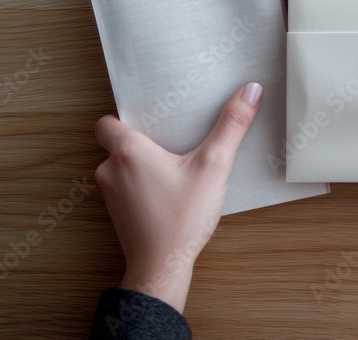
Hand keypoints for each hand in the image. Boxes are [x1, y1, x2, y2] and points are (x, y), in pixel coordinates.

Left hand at [94, 82, 263, 312]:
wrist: (163, 267)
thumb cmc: (183, 218)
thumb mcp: (215, 166)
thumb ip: (232, 125)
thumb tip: (251, 90)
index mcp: (128, 151)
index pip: (107, 122)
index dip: (127, 118)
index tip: (152, 119)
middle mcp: (110, 170)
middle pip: (117, 143)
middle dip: (142, 140)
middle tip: (171, 139)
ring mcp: (110, 194)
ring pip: (121, 167)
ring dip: (142, 165)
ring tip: (173, 165)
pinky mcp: (117, 213)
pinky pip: (125, 187)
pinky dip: (142, 185)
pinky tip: (169, 190)